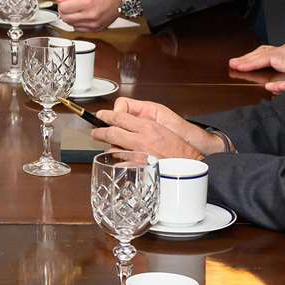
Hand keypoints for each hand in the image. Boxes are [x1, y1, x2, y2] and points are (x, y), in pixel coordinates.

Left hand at [54, 0, 121, 30]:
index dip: (61, 3)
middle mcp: (90, 15)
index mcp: (87, 2)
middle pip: (65, 18)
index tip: (64, 1)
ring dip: (70, 17)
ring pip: (71, 25)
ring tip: (76, 9)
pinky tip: (82, 15)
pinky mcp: (96, 29)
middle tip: (68, 5)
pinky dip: (77, 23)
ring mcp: (94, 23)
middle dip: (63, 11)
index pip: (63, 8)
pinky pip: (79, 29)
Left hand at [89, 97, 223, 161]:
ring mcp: (138, 156)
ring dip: (112, 148)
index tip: (100, 115)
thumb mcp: (161, 128)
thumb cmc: (179, 147)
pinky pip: (121, 164)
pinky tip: (121, 161)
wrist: (190, 165)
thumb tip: (126, 121)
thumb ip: (143, 124)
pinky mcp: (139, 169)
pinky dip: (119, 162)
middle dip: (99, 132)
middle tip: (95, 132)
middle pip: (111, 133)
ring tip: (113, 147)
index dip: (106, 116)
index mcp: (147, 127)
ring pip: (115, 149)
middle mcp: (141, 141)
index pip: (120, 117)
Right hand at [228, 43, 284, 92]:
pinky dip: (254, 56)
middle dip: (246, 59)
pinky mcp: (283, 52)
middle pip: (262, 52)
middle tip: (232, 64)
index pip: (267, 58)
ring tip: (235, 62)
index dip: (252, 62)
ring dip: (248, 57)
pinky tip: (246, 60)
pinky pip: (265, 51)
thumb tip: (270, 86)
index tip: (239, 67)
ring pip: (262, 50)